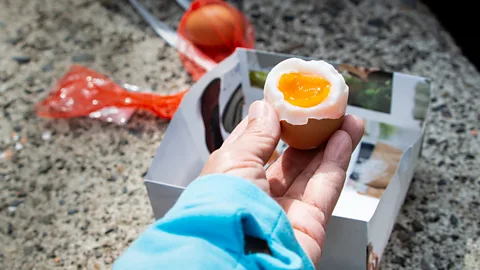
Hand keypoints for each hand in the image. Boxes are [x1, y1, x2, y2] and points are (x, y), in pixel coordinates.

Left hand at [200, 100, 363, 264]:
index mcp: (232, 178)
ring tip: (347, 117)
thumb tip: (265, 108)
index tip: (289, 102)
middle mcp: (259, 195)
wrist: (236, 260)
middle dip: (309, 133)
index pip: (255, 144)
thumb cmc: (222, 207)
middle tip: (325, 109)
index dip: (273, 122)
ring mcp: (285, 211)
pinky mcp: (310, 226)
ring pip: (312, 172)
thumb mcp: (233, 161)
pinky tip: (346, 138)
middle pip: (289, 159)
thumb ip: (255, 135)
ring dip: (332, 143)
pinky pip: (325, 188)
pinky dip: (337, 162)